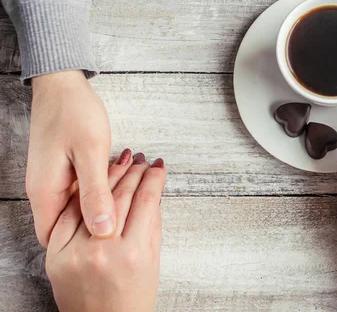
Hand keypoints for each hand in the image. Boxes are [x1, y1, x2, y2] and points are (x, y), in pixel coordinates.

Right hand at [27, 70, 115, 246]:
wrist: (64, 84)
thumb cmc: (74, 112)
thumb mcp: (90, 152)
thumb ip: (96, 193)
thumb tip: (104, 231)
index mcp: (45, 193)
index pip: (53, 238)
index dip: (81, 244)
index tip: (112, 241)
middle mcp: (45, 191)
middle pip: (70, 225)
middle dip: (98, 223)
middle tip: (131, 217)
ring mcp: (54, 181)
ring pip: (79, 207)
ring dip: (104, 205)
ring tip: (133, 198)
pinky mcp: (64, 171)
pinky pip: (83, 191)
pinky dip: (102, 190)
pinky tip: (124, 184)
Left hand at [46, 150, 164, 311]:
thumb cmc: (133, 298)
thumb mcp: (152, 260)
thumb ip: (151, 224)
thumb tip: (152, 191)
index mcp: (133, 253)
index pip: (146, 201)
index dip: (154, 179)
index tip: (159, 167)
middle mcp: (103, 251)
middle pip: (121, 196)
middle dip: (134, 172)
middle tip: (142, 160)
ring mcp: (76, 253)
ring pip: (93, 201)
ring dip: (109, 177)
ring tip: (122, 164)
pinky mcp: (56, 256)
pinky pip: (68, 216)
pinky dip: (81, 197)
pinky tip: (92, 184)